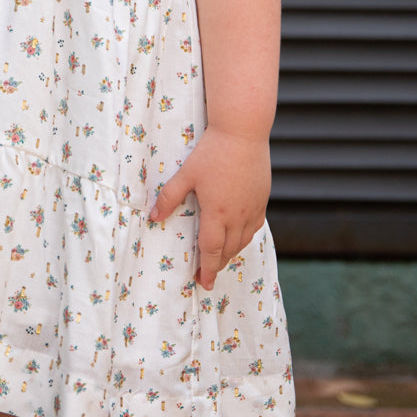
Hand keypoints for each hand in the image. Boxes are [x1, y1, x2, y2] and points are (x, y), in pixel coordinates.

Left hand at [148, 125, 270, 290]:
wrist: (243, 133)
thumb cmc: (211, 152)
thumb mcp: (186, 174)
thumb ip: (169, 197)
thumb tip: (154, 218)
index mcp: (217, 212)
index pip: (212, 250)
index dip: (207, 269)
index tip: (204, 283)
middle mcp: (238, 215)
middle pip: (228, 250)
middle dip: (217, 265)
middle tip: (207, 274)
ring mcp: (253, 208)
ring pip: (243, 241)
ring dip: (231, 254)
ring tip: (220, 259)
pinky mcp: (262, 199)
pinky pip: (255, 227)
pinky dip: (245, 238)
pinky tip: (239, 237)